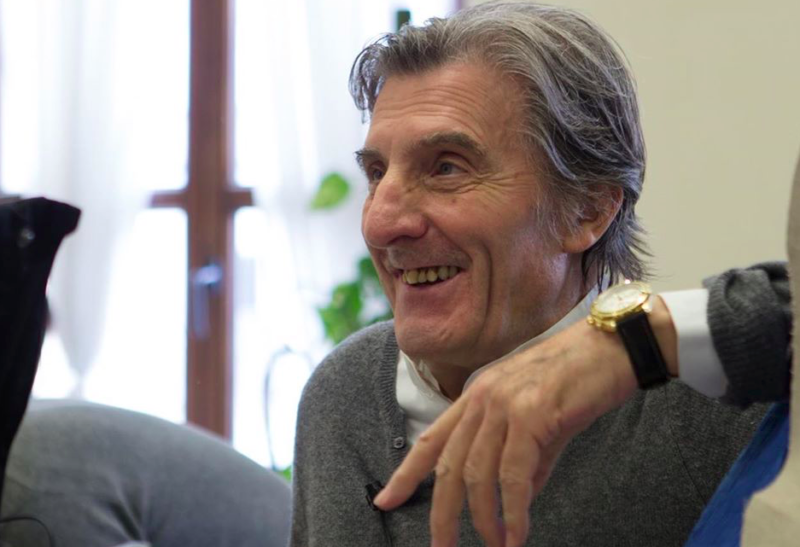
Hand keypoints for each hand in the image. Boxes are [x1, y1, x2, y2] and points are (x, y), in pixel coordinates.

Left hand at [373, 319, 642, 546]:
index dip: (406, 473)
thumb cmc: (581, 379)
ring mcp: (504, 405)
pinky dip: (513, 512)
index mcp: (477, 396)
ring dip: (484, 519)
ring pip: (476, 475)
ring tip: (496, 544)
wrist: (616, 344)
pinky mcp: (531, 416)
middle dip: (441, 513)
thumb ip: (525, 460)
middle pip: (447, 465)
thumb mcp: (541, 421)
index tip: (385, 502)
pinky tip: (517, 535)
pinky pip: (513, 476)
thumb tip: (516, 501)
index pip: (432, 440)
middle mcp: (482, 398)